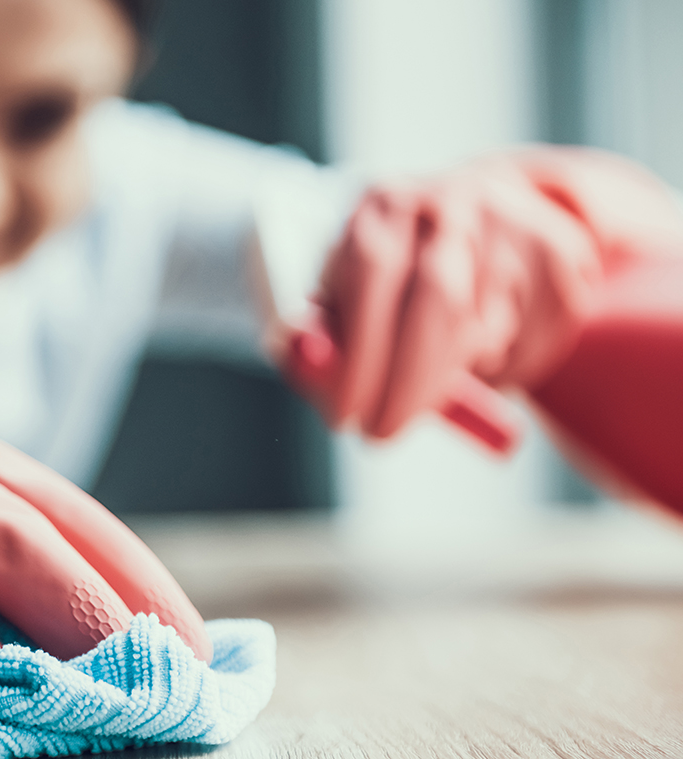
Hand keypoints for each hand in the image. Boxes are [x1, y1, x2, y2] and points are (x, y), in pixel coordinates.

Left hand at [309, 147, 682, 438]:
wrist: (481, 210)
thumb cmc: (391, 273)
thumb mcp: (343, 293)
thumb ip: (322, 336)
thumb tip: (315, 372)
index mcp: (384, 206)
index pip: (373, 272)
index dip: (360, 353)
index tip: (345, 415)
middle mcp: (451, 204)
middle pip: (439, 301)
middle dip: (409, 384)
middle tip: (383, 433)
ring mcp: (513, 225)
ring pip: (488, 332)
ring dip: (454, 376)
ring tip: (429, 376)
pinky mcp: (562, 256)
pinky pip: (533, 344)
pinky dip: (502, 373)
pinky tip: (481, 356)